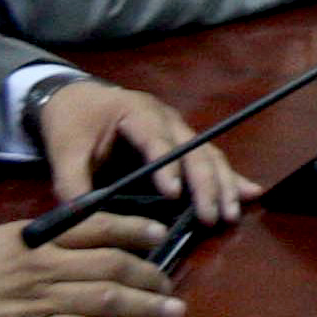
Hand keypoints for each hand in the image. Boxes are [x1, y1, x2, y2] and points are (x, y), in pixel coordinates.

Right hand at [0, 212, 183, 316]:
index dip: (133, 229)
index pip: (96, 225)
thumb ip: (37, 239)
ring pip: (106, 299)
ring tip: (172, 311)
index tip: (159, 233)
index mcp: (33, 236)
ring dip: (145, 305)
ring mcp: (38, 301)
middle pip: (111, 265)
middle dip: (149, 274)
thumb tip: (78, 240)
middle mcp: (43, 265)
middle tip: (170, 285)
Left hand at [34, 80, 249, 224]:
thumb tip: (81, 218)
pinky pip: (211, 159)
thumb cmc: (73, 121)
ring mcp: (179, 129)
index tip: (173, 195)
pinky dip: (231, 177)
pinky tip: (252, 193)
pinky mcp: (183, 143)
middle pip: (193, 149)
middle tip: (210, 217)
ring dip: (223, 185)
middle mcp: (166, 119)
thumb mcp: (64, 150)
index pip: (155, 140)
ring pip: (209, 155)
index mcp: (136, 112)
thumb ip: (71, 183)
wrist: (75, 98)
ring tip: (229, 215)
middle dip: (205, 184)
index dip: (167, 167)